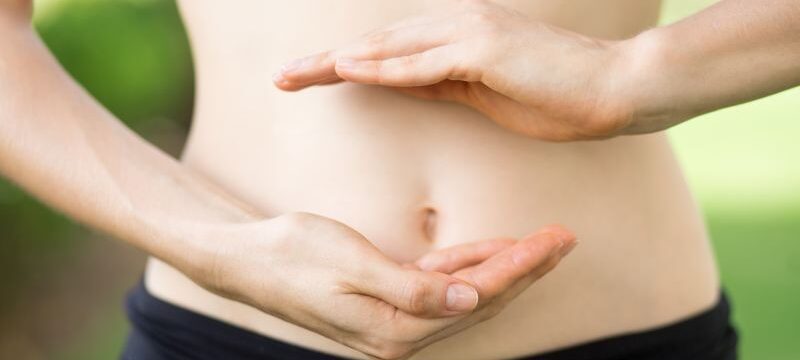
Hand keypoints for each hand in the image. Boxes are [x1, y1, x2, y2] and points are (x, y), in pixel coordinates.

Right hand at [202, 211, 575, 359]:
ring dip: (503, 267)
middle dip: (525, 269)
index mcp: (394, 331)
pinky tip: (492, 250)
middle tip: (565, 239)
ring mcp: (395, 320)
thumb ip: (413, 288)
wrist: (247, 261)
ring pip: (466, 293)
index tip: (552, 241)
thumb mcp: (352, 264)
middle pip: (480, 301)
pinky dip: (468, 265)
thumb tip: (470, 304)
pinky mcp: (388, 301)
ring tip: (542, 243)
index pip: (475, 298)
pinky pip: (440, 285)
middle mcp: (400, 335)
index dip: (518, 268)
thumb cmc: (293, 255)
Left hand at [273, 0, 642, 140]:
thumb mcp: (484, 95)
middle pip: (377, 45)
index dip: (344, 66)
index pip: (387, 54)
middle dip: (325, 62)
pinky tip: (350, 70)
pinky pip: (424, 63)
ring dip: (342, 61)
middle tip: (281, 77)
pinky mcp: (485, 51)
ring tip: (298, 73)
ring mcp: (470, 35)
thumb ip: (443, 85)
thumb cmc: (554, 96)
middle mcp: (456, 29)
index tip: (306, 80)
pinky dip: (385, 68)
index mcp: (455, 42)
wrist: (614, 89)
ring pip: (391, 47)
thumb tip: (404, 86)